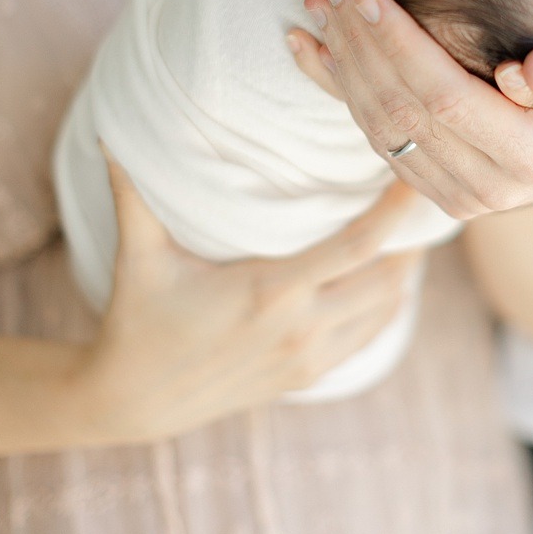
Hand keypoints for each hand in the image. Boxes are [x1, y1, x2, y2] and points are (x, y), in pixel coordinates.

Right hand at [78, 153, 422, 443]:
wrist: (135, 399)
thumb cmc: (137, 318)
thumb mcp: (138, 254)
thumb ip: (131, 192)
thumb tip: (107, 134)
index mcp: (268, 291)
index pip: (357, 247)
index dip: (395, 213)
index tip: (413, 178)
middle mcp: (300, 327)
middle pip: (389, 278)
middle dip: (414, 238)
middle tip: (425, 194)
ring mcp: (308, 356)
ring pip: (388, 309)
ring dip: (407, 271)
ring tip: (414, 230)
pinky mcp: (308, 375)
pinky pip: (370, 335)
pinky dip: (390, 304)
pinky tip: (390, 278)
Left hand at [289, 0, 532, 218]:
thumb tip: (529, 71)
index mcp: (531, 158)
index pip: (446, 97)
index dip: (401, 46)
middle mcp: (484, 187)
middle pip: (401, 110)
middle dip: (358, 43)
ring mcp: (452, 194)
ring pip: (378, 124)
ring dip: (340, 59)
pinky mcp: (430, 186)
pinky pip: (373, 135)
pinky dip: (337, 87)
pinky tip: (306, 44)